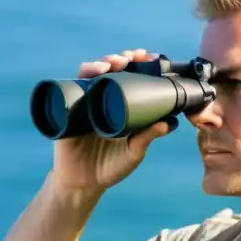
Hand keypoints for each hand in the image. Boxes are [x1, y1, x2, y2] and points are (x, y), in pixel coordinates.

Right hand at [51, 49, 177, 190]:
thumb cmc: (111, 168)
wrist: (83, 184)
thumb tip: (170, 123)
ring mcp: (86, 103)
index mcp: (123, 107)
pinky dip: (84, 74)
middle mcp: (104, 101)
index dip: (140, 65)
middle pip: (113, 71)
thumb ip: (147, 138)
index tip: (150, 57)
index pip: (132, 79)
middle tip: (134, 56)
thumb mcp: (133, 152)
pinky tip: (93, 71)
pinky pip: (74, 85)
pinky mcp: (70, 109)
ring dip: (105, 62)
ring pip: (94, 73)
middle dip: (124, 58)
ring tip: (115, 62)